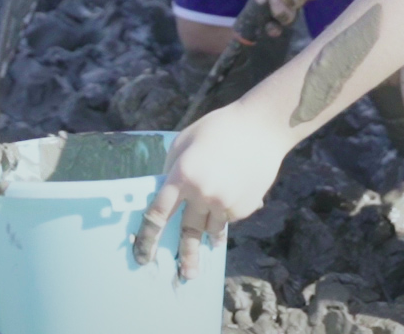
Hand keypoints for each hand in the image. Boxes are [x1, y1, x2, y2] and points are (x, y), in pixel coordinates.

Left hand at [134, 105, 287, 279]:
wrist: (261, 128)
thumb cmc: (218, 129)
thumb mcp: (184, 143)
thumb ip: (172, 170)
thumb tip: (165, 193)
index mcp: (182, 176)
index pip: (158, 215)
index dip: (147, 238)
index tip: (142, 254)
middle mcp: (202, 194)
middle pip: (188, 233)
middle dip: (185, 256)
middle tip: (184, 275)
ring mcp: (225, 203)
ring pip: (211, 229)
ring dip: (207, 238)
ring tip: (204, 251)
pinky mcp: (245, 206)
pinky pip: (229, 217)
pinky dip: (226, 212)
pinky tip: (232, 195)